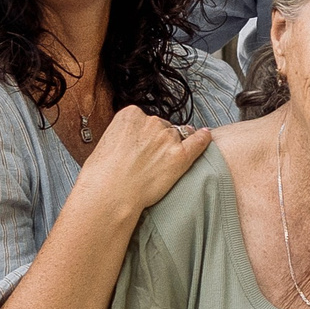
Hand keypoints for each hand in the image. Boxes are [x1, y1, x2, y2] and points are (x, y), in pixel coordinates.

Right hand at [74, 106, 213, 218]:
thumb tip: (133, 141)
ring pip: (178, 136)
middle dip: (159, 141)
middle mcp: (151, 121)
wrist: (110, 193)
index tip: (141, 146)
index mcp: (130, 114)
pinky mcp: (180, 155)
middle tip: (149, 160)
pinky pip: (198, 142)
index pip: (145, 119)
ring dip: (174, 146)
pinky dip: (203, 138)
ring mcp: (167, 138)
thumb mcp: (107, 143)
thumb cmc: (103, 174)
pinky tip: (207, 136)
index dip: (144, 135)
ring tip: (163, 164)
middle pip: (162, 127)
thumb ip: (124, 136)